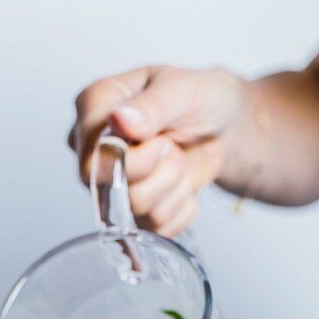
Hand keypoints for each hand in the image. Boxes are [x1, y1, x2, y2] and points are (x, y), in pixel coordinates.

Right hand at [68, 66, 245, 235]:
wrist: (225, 127)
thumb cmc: (200, 98)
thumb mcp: (184, 90)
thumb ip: (152, 106)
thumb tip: (118, 120)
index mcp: (95, 107)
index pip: (93, 159)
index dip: (134, 162)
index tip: (165, 142)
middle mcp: (95, 147)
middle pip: (112, 190)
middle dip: (159, 175)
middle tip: (176, 148)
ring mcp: (111, 182)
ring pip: (137, 210)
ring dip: (174, 187)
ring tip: (181, 160)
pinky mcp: (133, 210)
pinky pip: (154, 228)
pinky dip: (180, 207)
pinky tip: (183, 182)